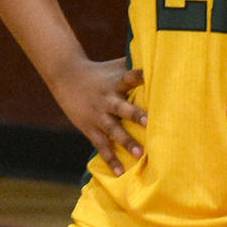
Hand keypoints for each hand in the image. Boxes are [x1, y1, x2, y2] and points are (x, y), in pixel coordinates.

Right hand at [51, 56, 146, 174]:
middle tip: (149, 122)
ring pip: (113, 130)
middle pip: (122, 107)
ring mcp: (98, 115)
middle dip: (135, 115)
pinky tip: (120, 172)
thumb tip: (161, 54)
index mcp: (115, 82)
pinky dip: (111, 159)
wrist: (65, 77)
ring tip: (140, 154)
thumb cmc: (99, 72)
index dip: (140, 76)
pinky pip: (102, 145)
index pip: (129, 77)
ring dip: (127, 142)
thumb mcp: (115, 65)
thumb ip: (135, 63)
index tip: (151, 77)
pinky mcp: (90, 128)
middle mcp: (107, 99)